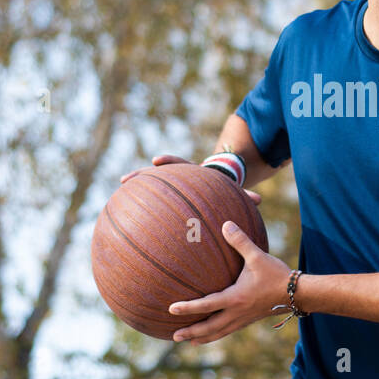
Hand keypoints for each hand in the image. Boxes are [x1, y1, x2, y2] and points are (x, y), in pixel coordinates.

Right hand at [120, 154, 260, 203]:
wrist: (220, 187)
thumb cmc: (226, 192)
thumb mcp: (233, 192)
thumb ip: (244, 195)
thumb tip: (259, 200)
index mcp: (195, 174)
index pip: (181, 164)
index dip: (169, 161)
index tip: (156, 160)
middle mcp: (181, 179)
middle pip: (158, 174)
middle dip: (143, 175)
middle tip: (125, 179)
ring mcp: (174, 187)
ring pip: (153, 185)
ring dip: (138, 186)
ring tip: (120, 189)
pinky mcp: (172, 196)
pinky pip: (156, 201)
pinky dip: (145, 206)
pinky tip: (129, 217)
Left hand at [169, 220, 292, 342]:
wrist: (298, 294)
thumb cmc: (277, 274)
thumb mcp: (258, 256)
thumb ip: (240, 241)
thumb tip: (225, 224)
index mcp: (235, 298)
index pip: (206, 305)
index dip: (188, 307)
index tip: (171, 309)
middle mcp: (237, 312)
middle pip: (209, 327)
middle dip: (191, 332)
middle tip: (174, 336)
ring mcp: (243, 319)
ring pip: (219, 332)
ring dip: (202, 338)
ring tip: (189, 342)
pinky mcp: (249, 320)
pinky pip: (228, 331)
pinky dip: (216, 335)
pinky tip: (212, 334)